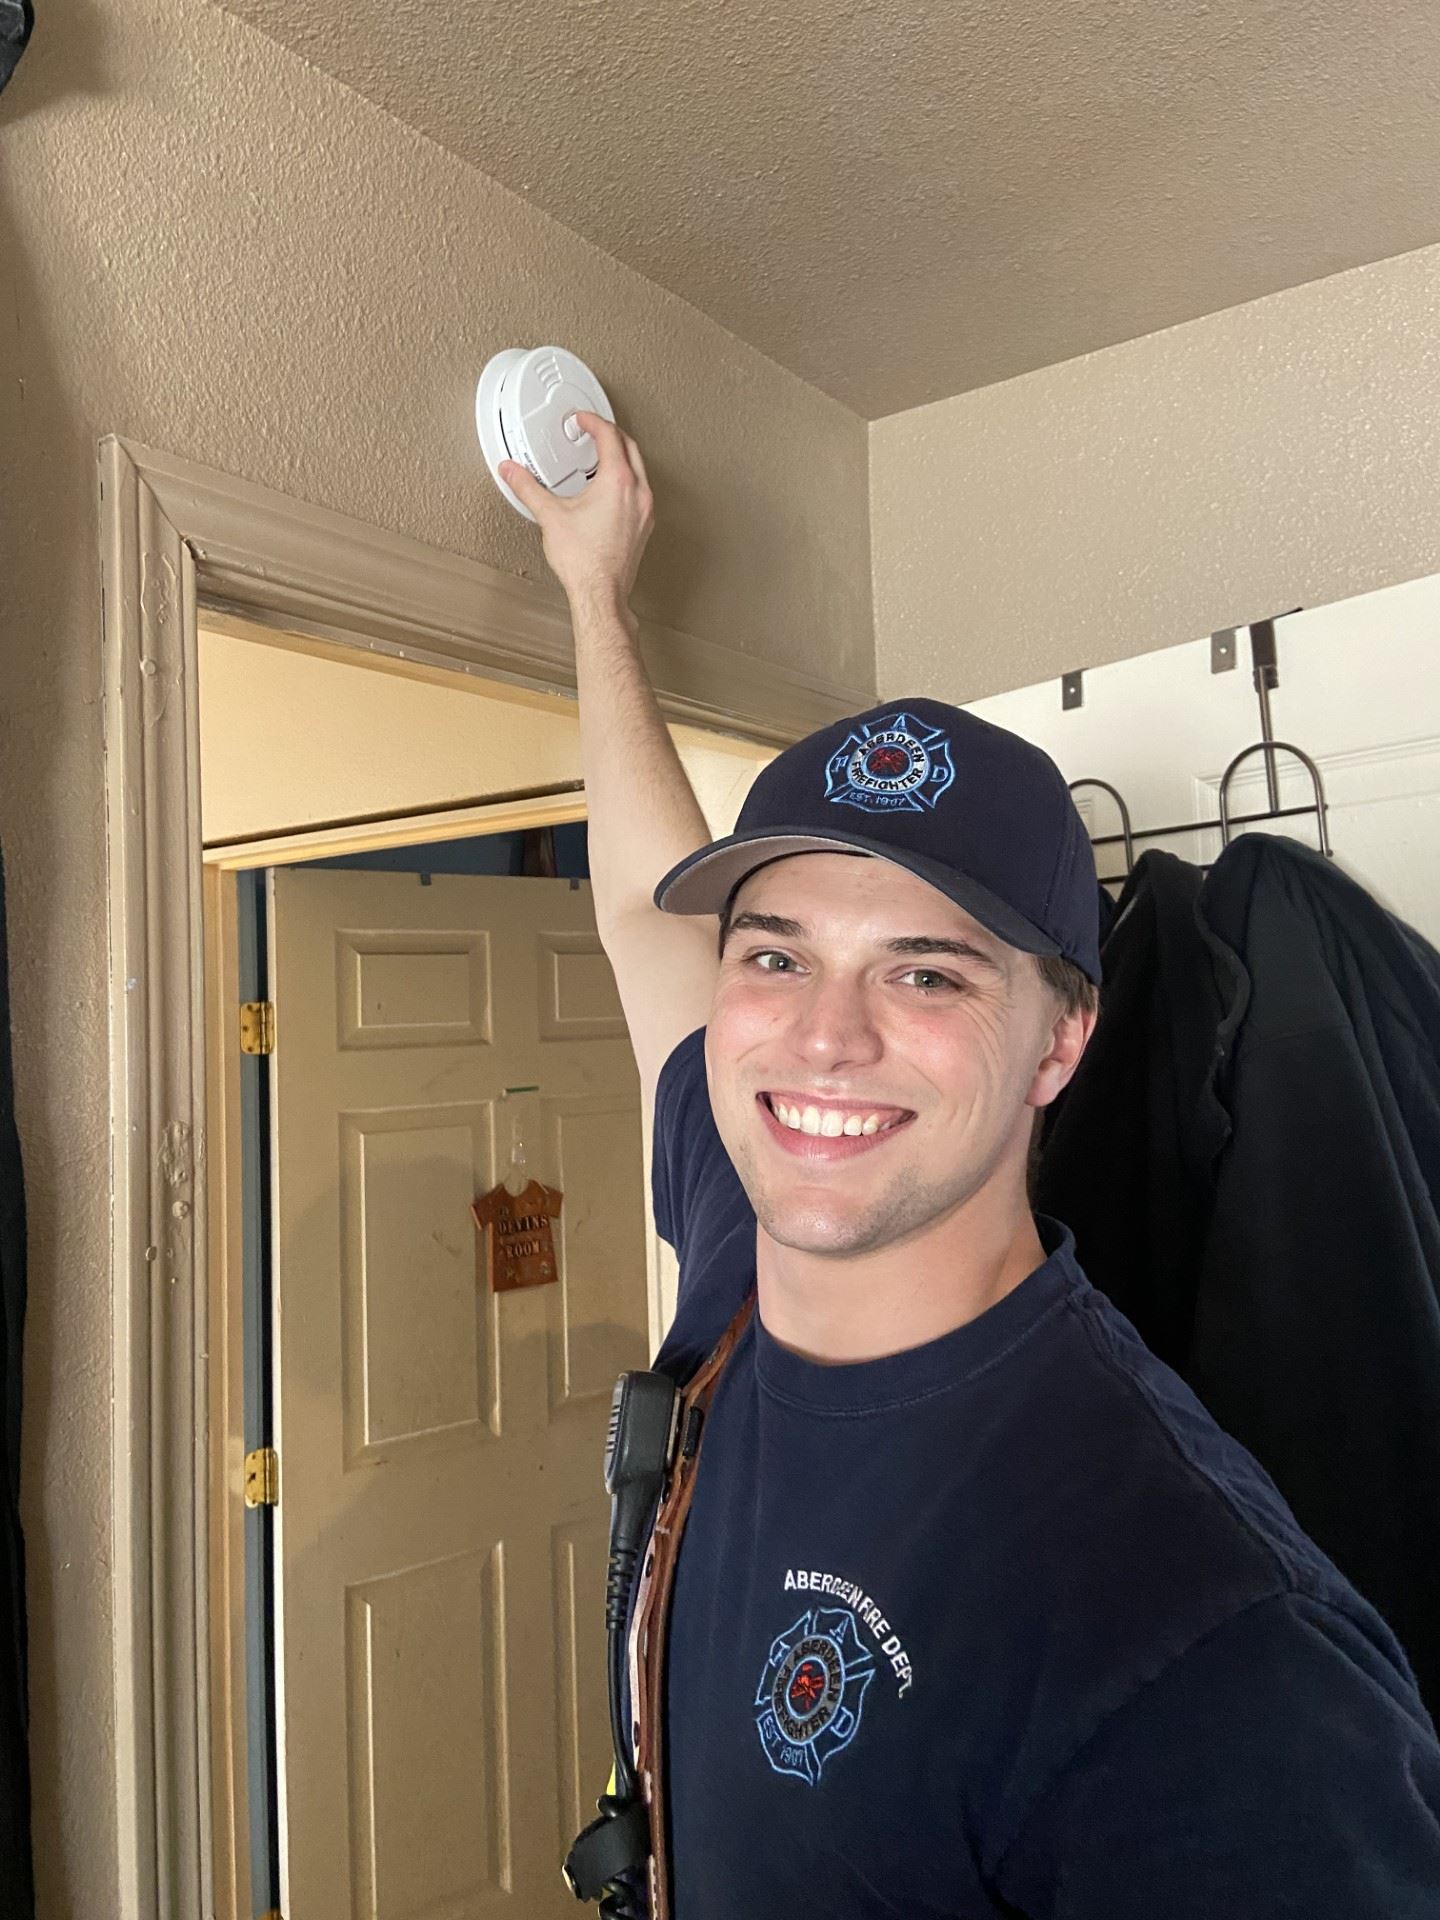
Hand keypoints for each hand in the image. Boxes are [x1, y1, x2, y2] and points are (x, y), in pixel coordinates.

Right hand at [500, 414, 654, 610]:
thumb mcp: (550, 516)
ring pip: (639, 469)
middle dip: (611, 434)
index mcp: (617, 482)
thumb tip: (511, 471)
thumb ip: (528, 488)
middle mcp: (637, 493)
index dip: (592, 422)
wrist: (601, 593)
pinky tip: (611, 491)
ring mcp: (644, 511)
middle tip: (594, 430)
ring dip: (622, 457)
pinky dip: (627, 481)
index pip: (609, 436)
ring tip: (602, 457)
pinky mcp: (644, 527)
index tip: (581, 420)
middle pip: (630, 447)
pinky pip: (640, 492)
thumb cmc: (584, 561)